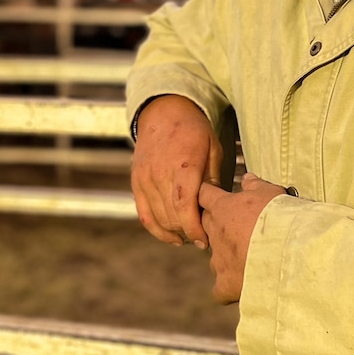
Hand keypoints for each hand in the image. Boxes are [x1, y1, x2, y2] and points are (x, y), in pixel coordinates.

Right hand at [131, 95, 222, 246]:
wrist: (164, 113)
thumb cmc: (194, 132)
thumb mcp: (212, 150)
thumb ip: (212, 180)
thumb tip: (216, 210)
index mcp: (183, 165)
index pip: (184, 205)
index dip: (194, 228)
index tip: (205, 240)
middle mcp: (160, 173)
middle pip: (172, 216)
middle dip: (189, 232)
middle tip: (205, 239)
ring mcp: (145, 179)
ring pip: (159, 218)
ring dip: (176, 232)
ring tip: (192, 236)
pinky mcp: (136, 183)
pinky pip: (144, 215)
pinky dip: (157, 230)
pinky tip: (173, 238)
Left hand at [199, 173, 285, 303]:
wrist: (288, 249)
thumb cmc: (280, 216)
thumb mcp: (271, 192)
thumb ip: (255, 185)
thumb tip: (246, 178)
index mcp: (223, 208)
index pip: (204, 195)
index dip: (209, 195)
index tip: (215, 196)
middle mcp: (215, 232)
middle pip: (205, 225)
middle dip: (217, 224)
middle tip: (238, 226)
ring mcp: (219, 259)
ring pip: (214, 256)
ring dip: (225, 255)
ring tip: (247, 257)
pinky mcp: (226, 283)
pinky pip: (219, 289)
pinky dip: (227, 288)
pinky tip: (239, 287)